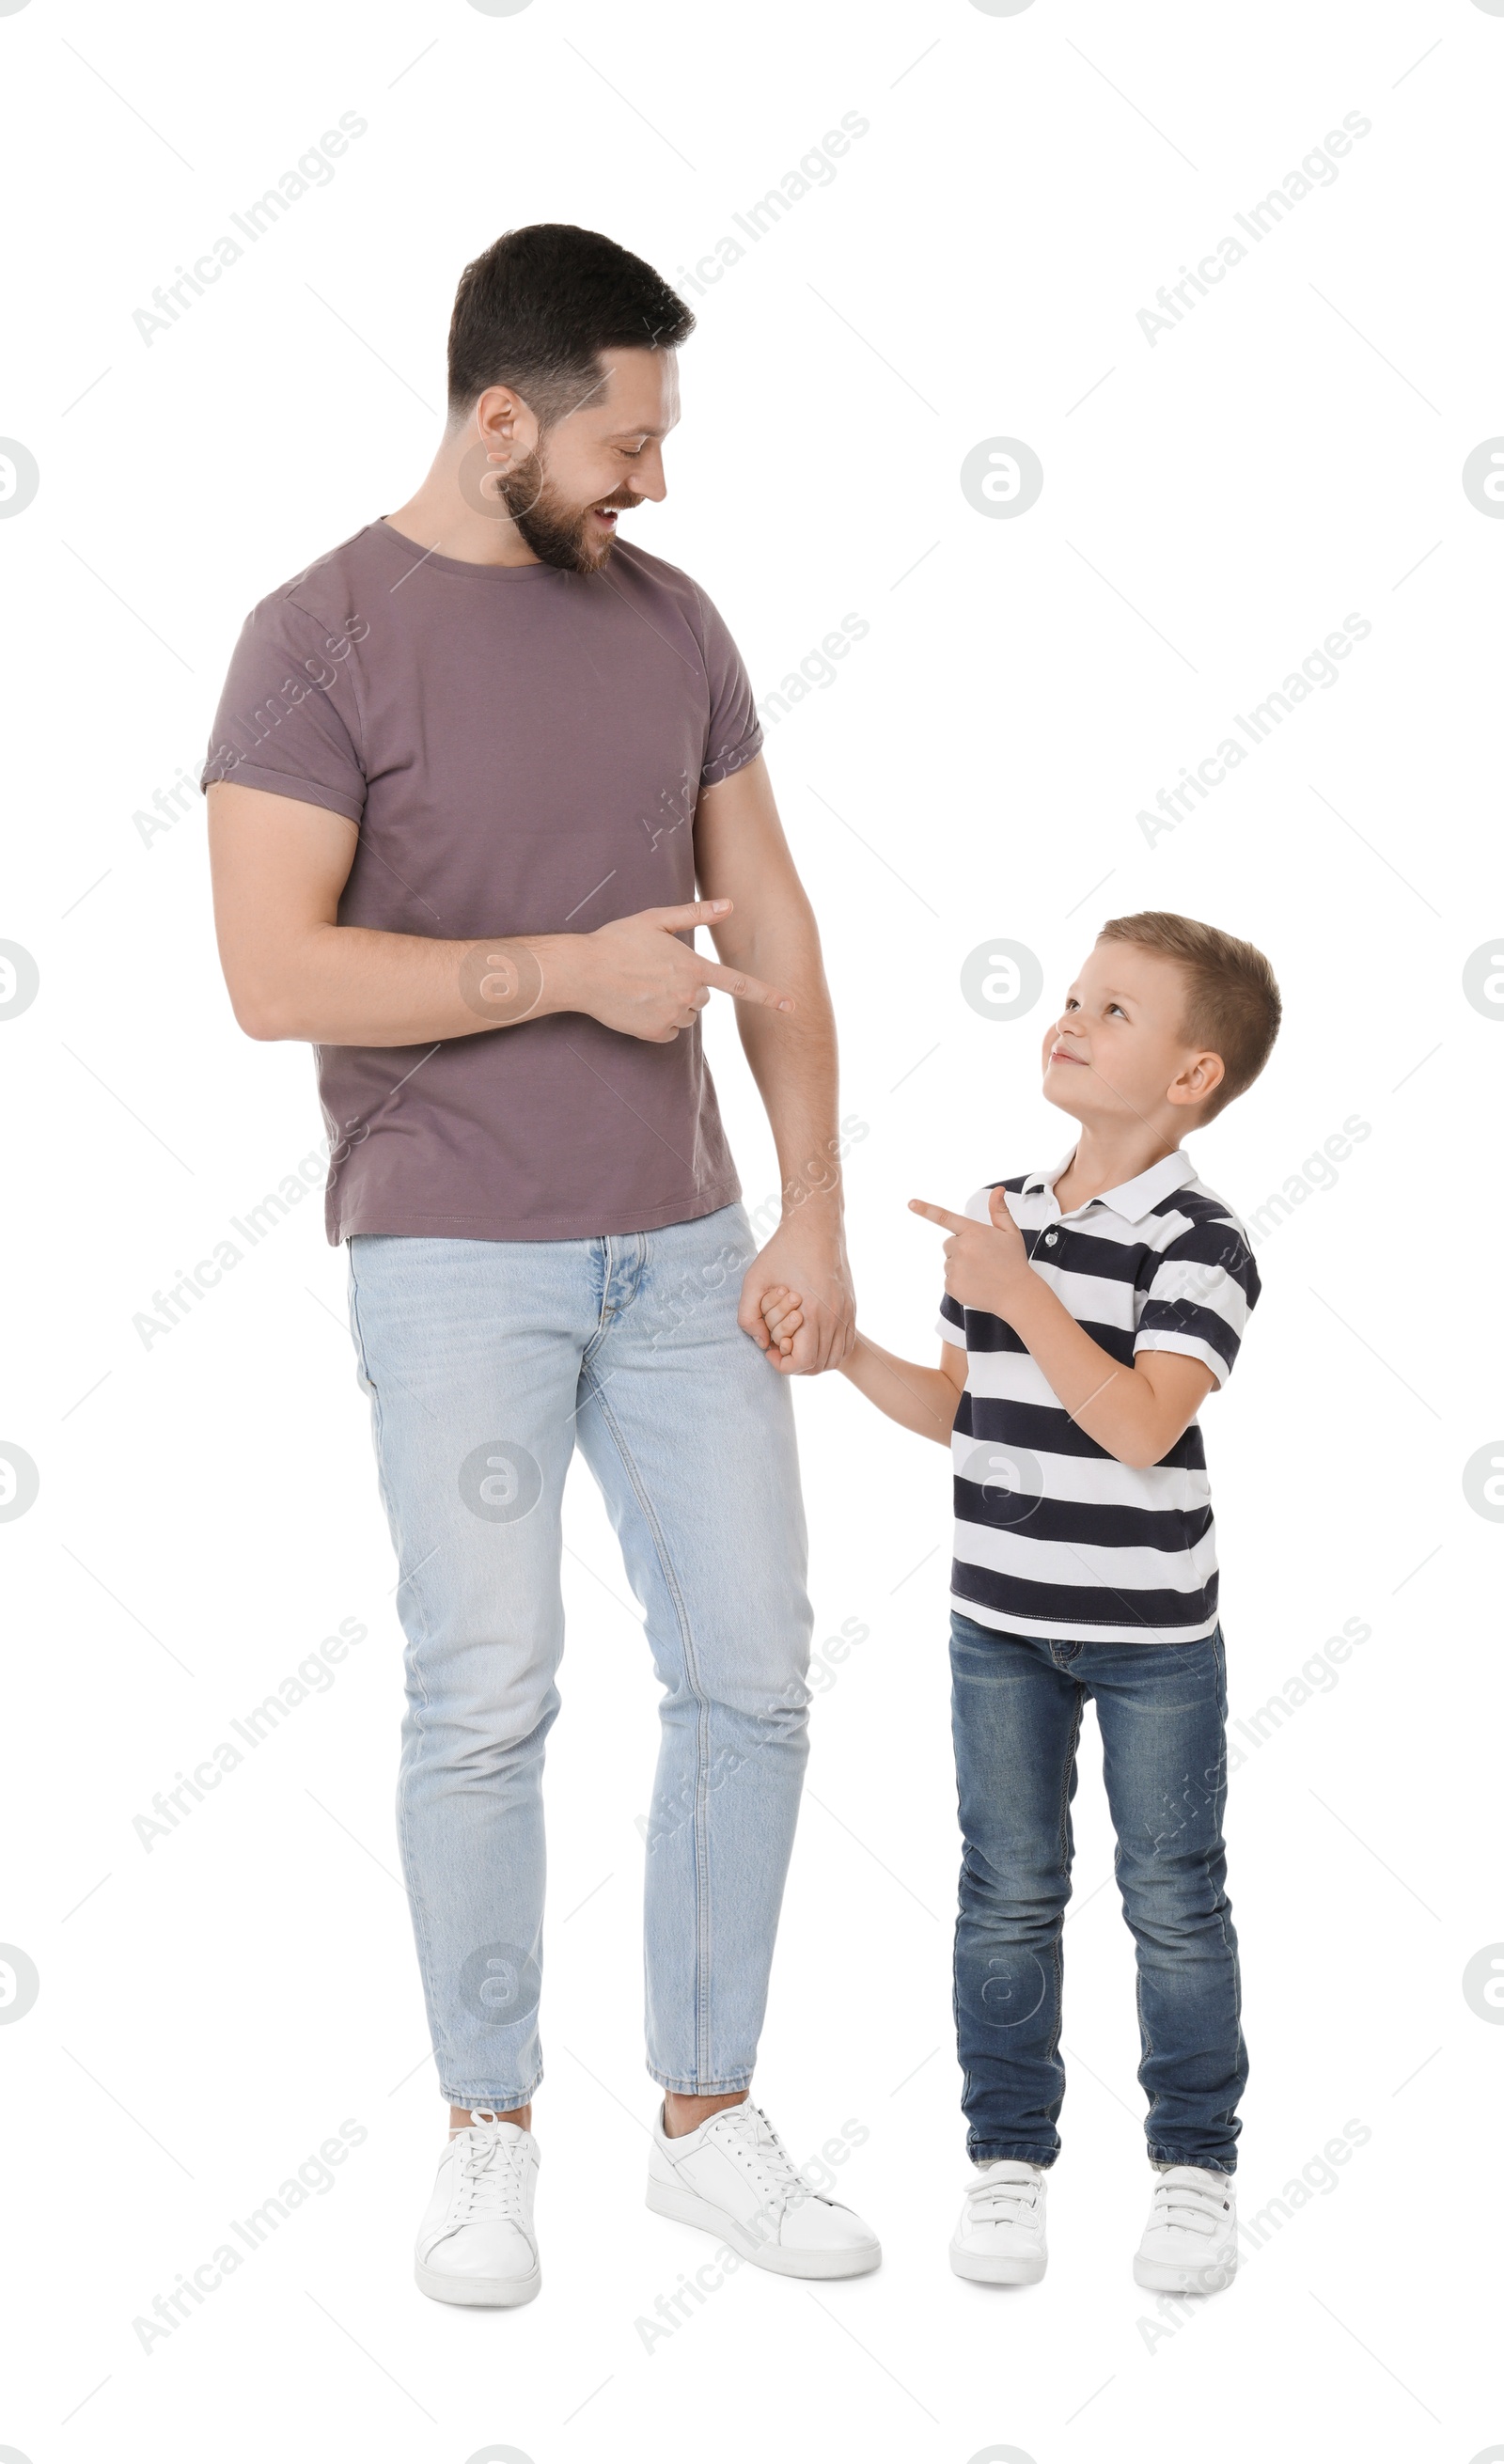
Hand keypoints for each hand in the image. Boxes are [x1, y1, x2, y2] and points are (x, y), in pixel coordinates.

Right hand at [570, 900, 793, 1043]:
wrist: (583, 972)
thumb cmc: (617, 941)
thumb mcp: (656, 920)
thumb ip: (696, 914)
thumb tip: (730, 904)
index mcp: (692, 968)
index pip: (738, 984)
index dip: (767, 995)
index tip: (791, 1005)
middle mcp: (687, 995)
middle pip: (704, 998)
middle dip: (689, 987)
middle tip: (657, 973)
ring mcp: (671, 1016)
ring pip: (688, 1015)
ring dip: (674, 1004)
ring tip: (644, 987)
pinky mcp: (655, 1033)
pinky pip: (671, 1031)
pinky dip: (659, 1021)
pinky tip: (639, 1005)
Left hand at [739, 1216, 854, 1374]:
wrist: (816, 1225)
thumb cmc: (782, 1251)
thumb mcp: (753, 1280)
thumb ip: (748, 1316)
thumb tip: (762, 1343)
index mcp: (812, 1312)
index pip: (803, 1362)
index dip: (783, 1364)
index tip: (771, 1350)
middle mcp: (834, 1316)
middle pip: (820, 1365)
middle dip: (797, 1365)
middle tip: (781, 1349)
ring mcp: (847, 1312)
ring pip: (836, 1358)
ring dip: (815, 1361)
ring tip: (796, 1345)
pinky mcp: (852, 1307)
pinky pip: (847, 1343)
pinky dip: (831, 1350)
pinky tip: (813, 1338)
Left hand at [909, 1186, 1031, 1316]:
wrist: (1017, 1294)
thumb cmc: (1014, 1262)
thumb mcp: (1010, 1233)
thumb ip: (999, 1211)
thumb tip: (997, 1190)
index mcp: (974, 1232)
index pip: (945, 1217)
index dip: (925, 1210)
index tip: (910, 1203)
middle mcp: (962, 1248)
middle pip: (949, 1244)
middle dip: (961, 1249)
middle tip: (982, 1258)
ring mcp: (955, 1268)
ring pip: (949, 1263)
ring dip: (961, 1266)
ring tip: (982, 1273)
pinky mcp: (952, 1286)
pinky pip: (949, 1280)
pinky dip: (960, 1282)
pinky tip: (977, 1284)